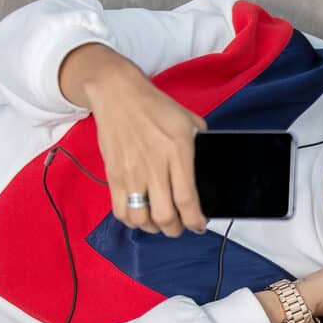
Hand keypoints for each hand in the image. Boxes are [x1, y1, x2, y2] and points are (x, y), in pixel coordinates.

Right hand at [59, 43, 207, 235]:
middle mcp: (154, 165)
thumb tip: (209, 175)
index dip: (195, 220)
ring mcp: (131, 172)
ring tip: (160, 221)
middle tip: (180, 226)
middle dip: (176, 229)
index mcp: (177, 151)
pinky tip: (141, 214)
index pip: (187, 199)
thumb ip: (201, 149)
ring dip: (153, 227)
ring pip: (141, 218)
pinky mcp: (114, 175)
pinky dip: (132, 221)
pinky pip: (120, 211)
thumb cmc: (157, 107)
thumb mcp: (190, 122)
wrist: (118, 93)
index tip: (199, 225)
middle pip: (164, 216)